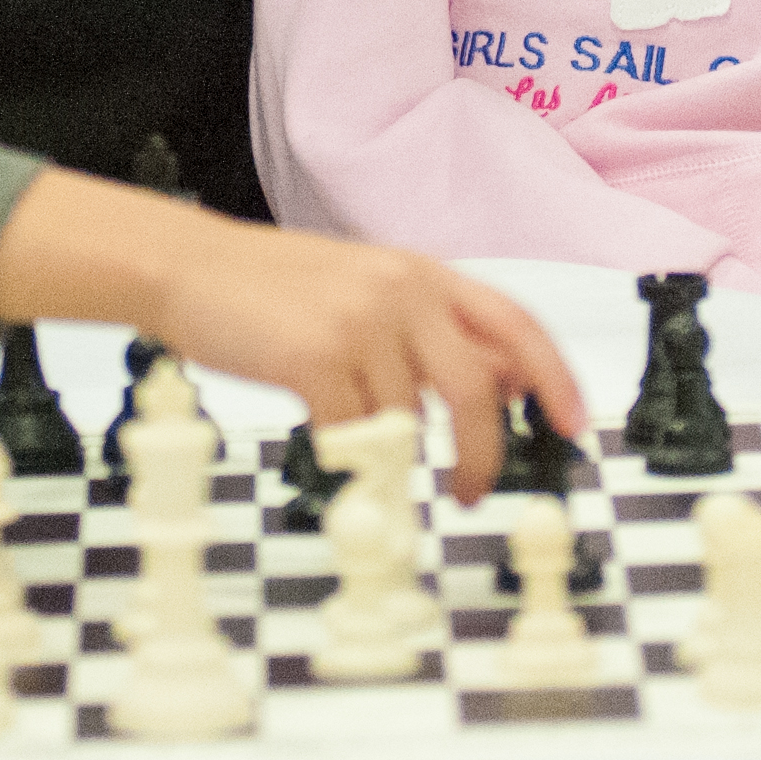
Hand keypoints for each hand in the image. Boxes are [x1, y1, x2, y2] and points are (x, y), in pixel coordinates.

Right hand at [0, 170, 586, 503]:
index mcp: (423, 272)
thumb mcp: (368, 294)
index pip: (515, 322)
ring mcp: (358, 320)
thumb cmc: (275, 290)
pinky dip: (348, 458)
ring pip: (405, 420)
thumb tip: (501, 386)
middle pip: (476, 388)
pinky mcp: (313, 356)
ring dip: (393, 456)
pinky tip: (332, 454)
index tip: (572, 424)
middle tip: (473, 492)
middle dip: (483, 453)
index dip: (554, 376)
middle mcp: (402, 289)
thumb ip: (430, 334)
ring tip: (370, 463)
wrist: (188, 267)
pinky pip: (353, 434)